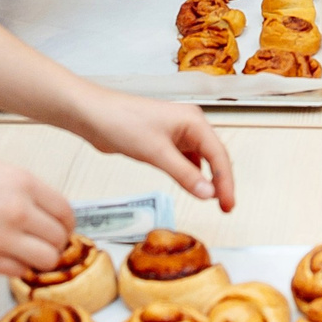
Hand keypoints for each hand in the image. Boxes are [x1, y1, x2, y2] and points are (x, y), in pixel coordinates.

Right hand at [0, 154, 74, 274]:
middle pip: (60, 239)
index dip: (67, 224)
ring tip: (29, 254)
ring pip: (46, 260)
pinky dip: (19, 268)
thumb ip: (25, 190)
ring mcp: (2, 238)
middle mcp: (18, 210)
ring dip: (42, 260)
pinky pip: (19, 272)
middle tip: (45, 243)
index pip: (65, 212)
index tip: (62, 229)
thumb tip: (47, 212)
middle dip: (56, 243)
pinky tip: (8, 258)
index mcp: (23, 183)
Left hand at [72, 92, 237, 210]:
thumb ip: (185, 174)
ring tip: (212, 200)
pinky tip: (191, 186)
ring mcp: (176, 133)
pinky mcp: (163, 141)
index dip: (226, 182)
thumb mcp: (156, 152)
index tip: (228, 204)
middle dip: (220, 181)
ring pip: (200, 159)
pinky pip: (184, 160)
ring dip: (206, 178)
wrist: (93, 115)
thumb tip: (208, 193)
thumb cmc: (122, 122)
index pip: (218, 155)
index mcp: (193, 121)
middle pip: (214, 156)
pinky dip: (190, 174)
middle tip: (225, 207)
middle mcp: (189, 125)